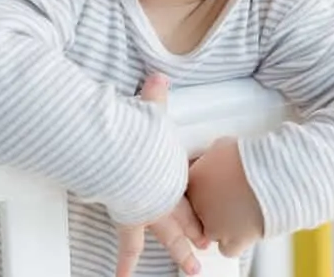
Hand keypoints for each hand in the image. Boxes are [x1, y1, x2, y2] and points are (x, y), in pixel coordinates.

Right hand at [116, 73, 207, 276]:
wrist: (126, 158)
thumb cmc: (139, 137)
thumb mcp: (151, 113)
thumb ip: (155, 96)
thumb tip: (158, 76)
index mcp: (172, 172)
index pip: (189, 191)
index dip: (198, 203)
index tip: (206, 212)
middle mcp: (167, 196)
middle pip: (188, 218)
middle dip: (198, 233)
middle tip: (208, 246)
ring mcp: (152, 212)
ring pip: (171, 238)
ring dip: (181, 254)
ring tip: (191, 270)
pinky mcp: (132, 221)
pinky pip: (128, 248)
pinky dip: (125, 264)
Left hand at [186, 137, 264, 257]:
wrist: (275, 174)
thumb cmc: (255, 157)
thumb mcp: (223, 146)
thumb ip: (211, 157)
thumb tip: (213, 159)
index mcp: (193, 180)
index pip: (191, 190)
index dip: (206, 190)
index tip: (218, 188)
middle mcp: (199, 204)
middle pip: (200, 212)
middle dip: (214, 207)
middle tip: (231, 199)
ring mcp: (214, 225)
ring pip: (212, 232)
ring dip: (223, 225)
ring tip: (242, 212)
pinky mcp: (232, 241)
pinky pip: (227, 248)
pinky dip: (236, 242)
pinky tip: (246, 228)